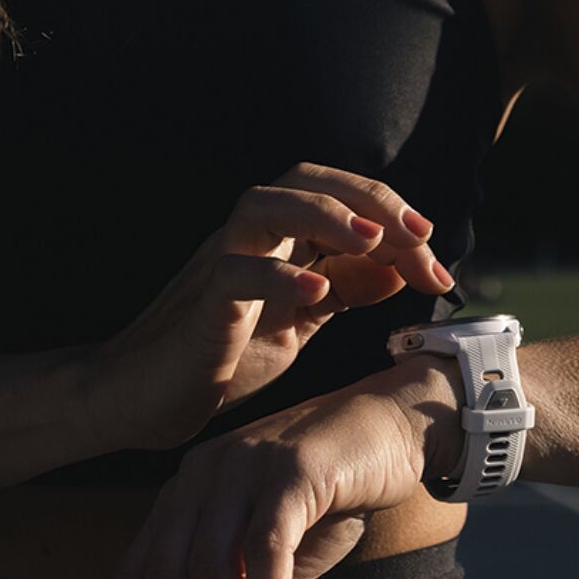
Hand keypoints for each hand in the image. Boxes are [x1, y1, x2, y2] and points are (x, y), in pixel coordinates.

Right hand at [83, 163, 453, 453]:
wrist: (144, 398)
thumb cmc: (221, 355)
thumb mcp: (299, 323)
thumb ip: (344, 289)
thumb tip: (401, 268)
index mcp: (276, 239)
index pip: (336, 195)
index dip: (390, 211)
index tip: (434, 254)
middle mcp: (247, 238)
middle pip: (304, 180)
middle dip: (368, 199)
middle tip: (418, 235)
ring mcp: (219, 265)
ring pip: (262, 205)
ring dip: (324, 214)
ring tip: (373, 240)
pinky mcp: (202, 305)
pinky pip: (234, 272)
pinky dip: (278, 276)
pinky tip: (319, 292)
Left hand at [110, 364, 454, 578]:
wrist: (390, 429)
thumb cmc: (325, 499)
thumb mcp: (263, 562)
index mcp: (184, 495)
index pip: (135, 572)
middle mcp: (201, 475)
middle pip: (169, 576)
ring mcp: (242, 465)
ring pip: (211, 567)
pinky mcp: (289, 468)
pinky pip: (265, 548)